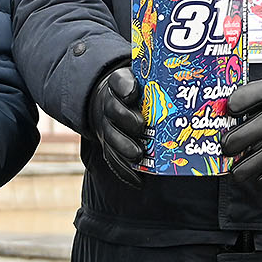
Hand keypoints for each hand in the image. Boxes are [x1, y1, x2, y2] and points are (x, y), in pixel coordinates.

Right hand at [85, 67, 147, 186]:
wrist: (111, 103)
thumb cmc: (136, 93)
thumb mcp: (141, 81)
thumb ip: (148, 81)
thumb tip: (155, 87)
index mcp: (117, 87)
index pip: (118, 82)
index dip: (125, 88)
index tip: (132, 94)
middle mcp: (108, 108)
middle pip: (112, 113)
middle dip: (126, 121)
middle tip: (140, 127)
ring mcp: (107, 129)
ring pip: (111, 139)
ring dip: (123, 148)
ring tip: (138, 154)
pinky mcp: (109, 147)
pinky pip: (113, 160)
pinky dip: (125, 171)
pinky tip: (138, 180)